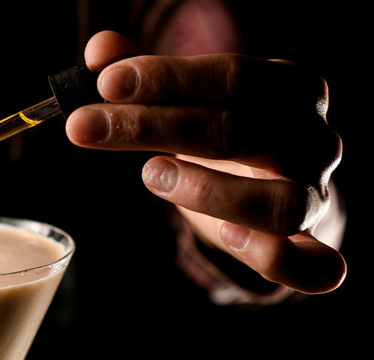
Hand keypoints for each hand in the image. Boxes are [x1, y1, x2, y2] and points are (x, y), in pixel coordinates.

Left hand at [66, 31, 345, 293]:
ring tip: (150, 174)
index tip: (106, 84)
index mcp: (292, 88)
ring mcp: (317, 198)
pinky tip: (225, 237)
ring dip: (208, 191)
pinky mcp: (309, 249)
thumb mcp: (189, 100)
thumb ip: (147, 75)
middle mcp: (315, 140)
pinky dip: (277, 259)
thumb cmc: (225, 136)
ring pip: (279, 203)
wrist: (272, 187)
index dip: (167, 79)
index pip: (233, 76)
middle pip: (238, 131)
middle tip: (84, 128)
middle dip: (151, 127)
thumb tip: (98, 51)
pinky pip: (315, 267)